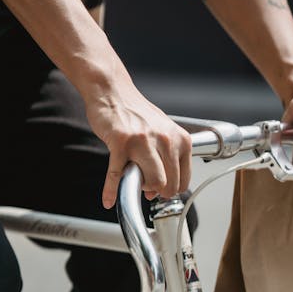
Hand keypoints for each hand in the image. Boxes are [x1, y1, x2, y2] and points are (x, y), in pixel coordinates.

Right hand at [85, 83, 191, 208]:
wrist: (112, 91)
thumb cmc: (135, 113)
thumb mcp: (160, 134)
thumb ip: (163, 161)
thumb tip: (156, 190)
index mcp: (180, 139)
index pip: (183, 181)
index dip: (169, 189)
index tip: (158, 187)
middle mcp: (165, 140)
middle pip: (169, 185)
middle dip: (155, 191)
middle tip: (144, 184)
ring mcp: (143, 142)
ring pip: (153, 182)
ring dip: (140, 188)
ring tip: (132, 179)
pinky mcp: (121, 144)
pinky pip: (118, 175)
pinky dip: (112, 191)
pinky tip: (109, 200)